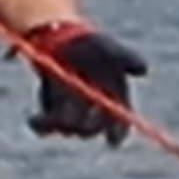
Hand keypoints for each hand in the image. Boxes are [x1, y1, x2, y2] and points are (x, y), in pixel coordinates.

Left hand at [25, 19, 148, 140]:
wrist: (62, 39)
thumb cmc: (91, 44)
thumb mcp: (109, 47)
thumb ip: (126, 57)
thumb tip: (145, 69)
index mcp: (115, 100)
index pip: (122, 123)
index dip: (118, 132)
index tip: (112, 139)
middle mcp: (96, 112)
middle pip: (92, 129)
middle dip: (84, 127)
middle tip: (74, 121)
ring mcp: (73, 114)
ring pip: (68, 129)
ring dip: (60, 124)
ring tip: (46, 117)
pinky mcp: (52, 113)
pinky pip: (47, 128)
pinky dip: (40, 126)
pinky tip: (34, 119)